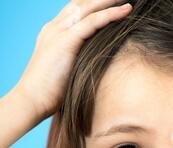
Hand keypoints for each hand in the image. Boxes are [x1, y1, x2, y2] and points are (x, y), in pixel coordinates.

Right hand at [16, 0, 132, 118]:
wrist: (33, 100)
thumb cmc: (51, 93)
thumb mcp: (67, 70)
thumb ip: (79, 61)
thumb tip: (99, 65)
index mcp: (54, 33)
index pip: (76, 11)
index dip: (94, 5)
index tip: (113, 3)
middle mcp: (55, 28)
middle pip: (81, 4)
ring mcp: (59, 32)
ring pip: (88, 8)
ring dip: (109, 1)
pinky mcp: (66, 41)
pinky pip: (93, 22)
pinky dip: (111, 14)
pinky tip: (126, 10)